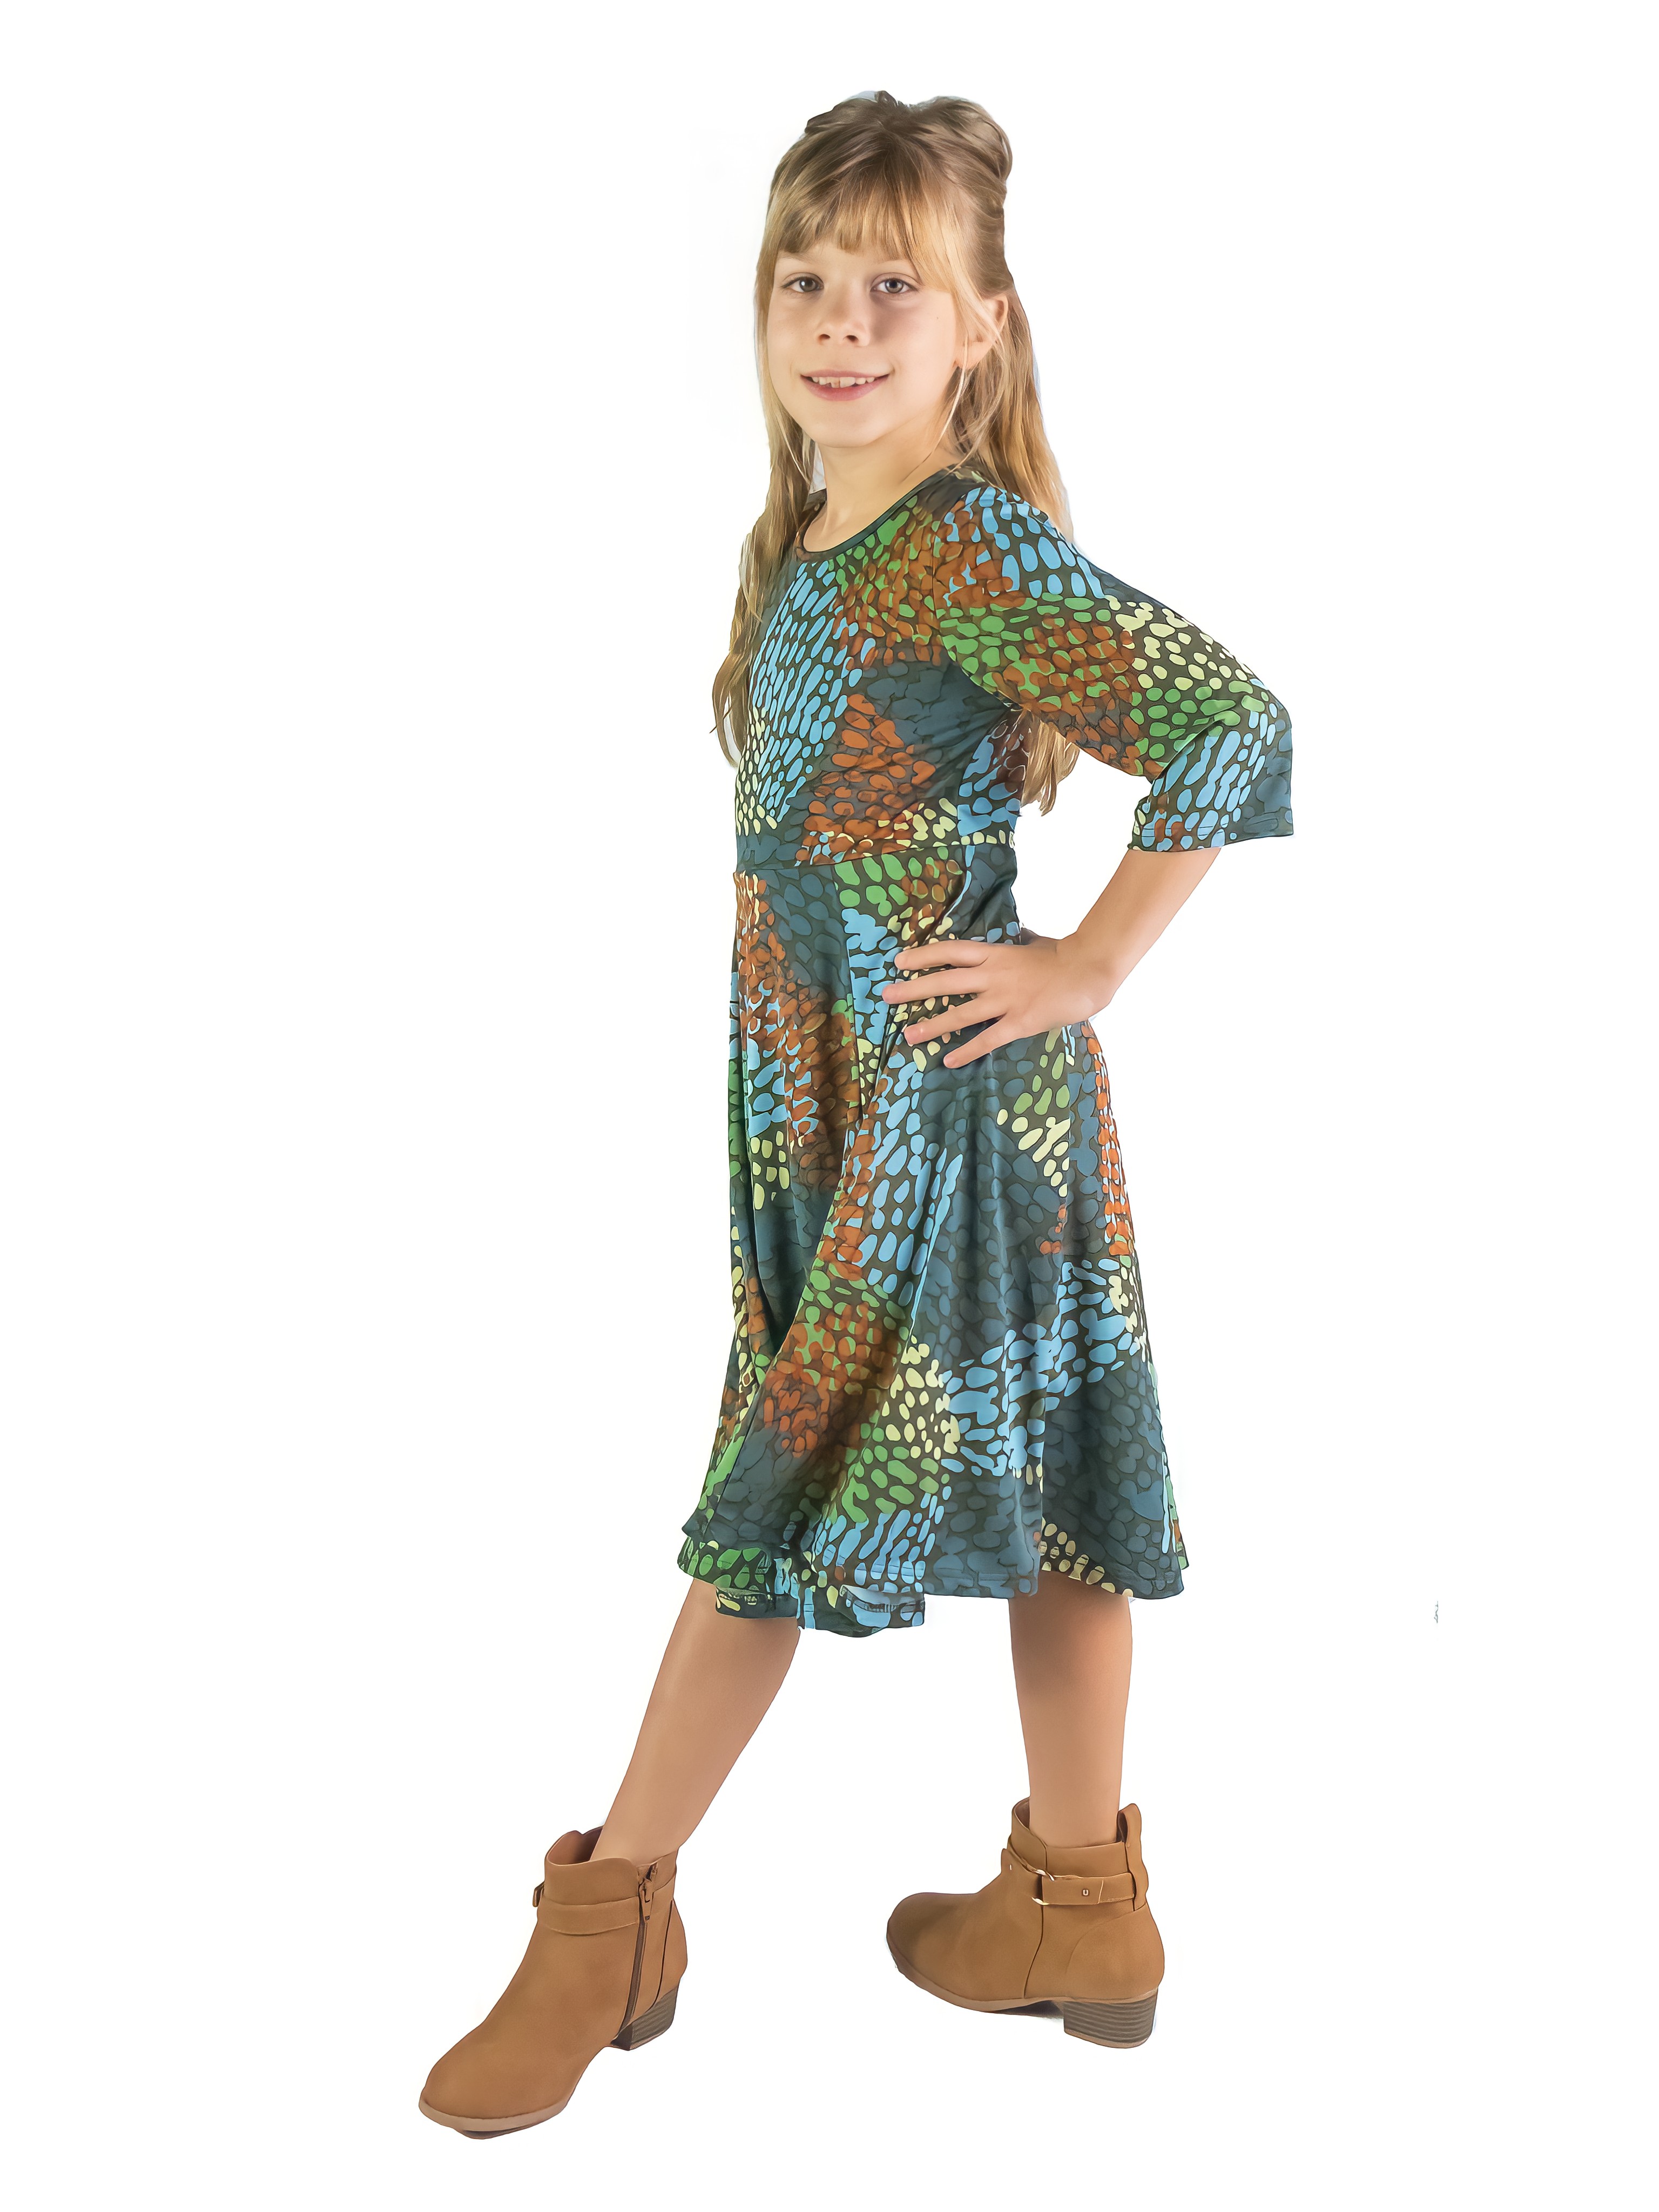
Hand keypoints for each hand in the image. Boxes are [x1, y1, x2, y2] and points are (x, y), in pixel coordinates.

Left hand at [880, 933, 1120, 1069]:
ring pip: (960, 1014)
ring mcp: (1005, 1000)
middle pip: (945, 982)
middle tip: (887, 996)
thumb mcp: (1034, 942)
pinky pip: (988, 1038)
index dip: (923, 956)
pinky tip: (949, 1060)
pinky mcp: (1019, 1022)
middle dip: (914, 990)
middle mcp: (994, 976)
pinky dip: (967, 1051)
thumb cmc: (1064, 955)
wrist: (1090, 969)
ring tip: (909, 1035)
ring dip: (932, 1025)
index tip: (899, 961)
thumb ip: (1019, 941)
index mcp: (996, 954)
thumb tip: (1017, 934)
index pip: (951, 952)